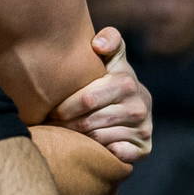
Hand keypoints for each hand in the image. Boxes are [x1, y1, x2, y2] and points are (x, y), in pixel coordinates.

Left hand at [49, 27, 151, 163]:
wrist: (131, 103)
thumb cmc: (107, 77)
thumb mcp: (109, 56)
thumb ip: (108, 40)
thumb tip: (98, 45)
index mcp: (126, 81)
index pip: (87, 99)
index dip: (64, 106)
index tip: (51, 108)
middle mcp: (140, 106)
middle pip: (89, 121)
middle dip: (65, 123)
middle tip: (49, 123)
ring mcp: (144, 128)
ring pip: (98, 138)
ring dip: (76, 138)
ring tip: (60, 133)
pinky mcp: (144, 148)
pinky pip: (116, 154)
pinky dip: (101, 151)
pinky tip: (89, 146)